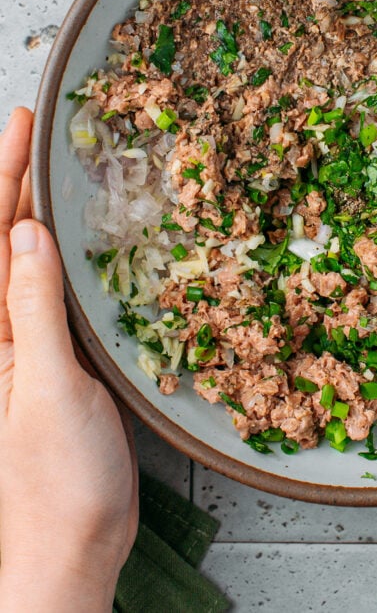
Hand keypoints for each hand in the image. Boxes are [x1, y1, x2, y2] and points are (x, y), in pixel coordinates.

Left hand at [0, 109, 137, 612]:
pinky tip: (74, 237)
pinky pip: (53, 291)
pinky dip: (62, 254)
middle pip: (2, 240)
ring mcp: (25, 344)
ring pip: (26, 261)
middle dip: (14, 181)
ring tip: (51, 165)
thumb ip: (33, 311)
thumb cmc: (56, 484)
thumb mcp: (46, 392)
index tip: (22, 127)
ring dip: (36, 210)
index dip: (2, 178)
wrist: (75, 544)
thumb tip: (28, 234)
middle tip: (35, 128)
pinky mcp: (55, 358)